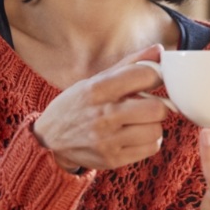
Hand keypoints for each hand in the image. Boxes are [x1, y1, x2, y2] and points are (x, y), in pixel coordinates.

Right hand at [34, 44, 169, 170]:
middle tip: (148, 104)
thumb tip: (160, 50)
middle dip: (158, 104)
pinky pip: (151, 148)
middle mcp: (102, 115)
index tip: (153, 79)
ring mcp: (107, 141)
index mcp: (98, 89)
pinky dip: (149, 140)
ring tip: (139, 121)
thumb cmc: (78, 104)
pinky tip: (135, 135)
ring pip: (156, 130)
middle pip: (156, 109)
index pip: (144, 76)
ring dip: (152, 124)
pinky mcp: (113, 160)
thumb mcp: (96, 80)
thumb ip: (130, 64)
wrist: (49, 138)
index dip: (156, 76)